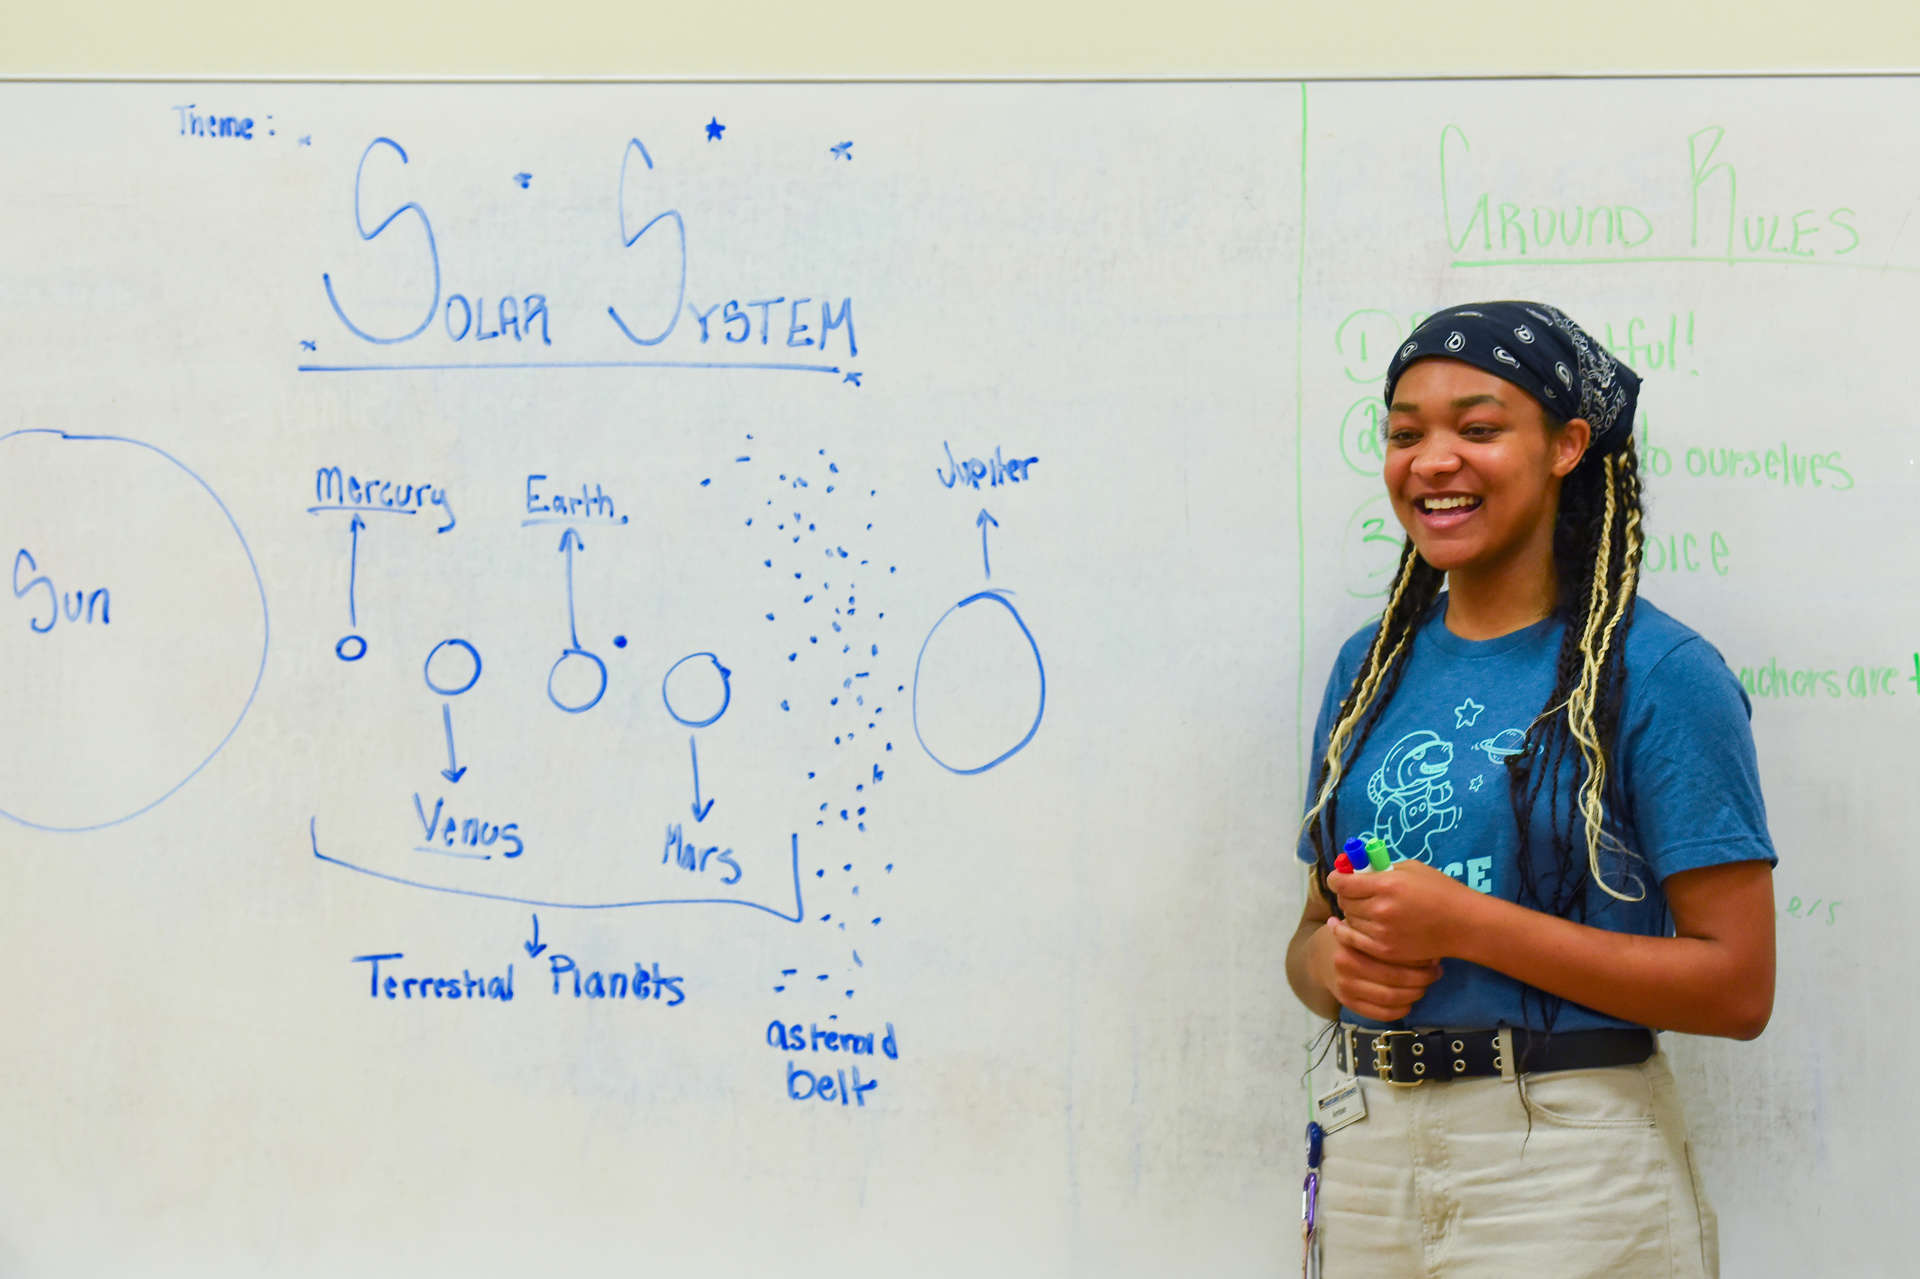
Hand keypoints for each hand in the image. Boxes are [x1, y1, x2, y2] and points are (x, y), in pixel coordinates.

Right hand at [1308, 919, 1443, 1021]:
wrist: (1320, 956)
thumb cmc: (1352, 937)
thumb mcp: (1364, 926)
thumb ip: (1388, 933)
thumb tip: (1428, 946)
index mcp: (1351, 946)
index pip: (1392, 958)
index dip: (1418, 961)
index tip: (1434, 957)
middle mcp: (1346, 968)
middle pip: (1394, 981)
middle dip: (1422, 979)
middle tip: (1436, 972)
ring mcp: (1345, 989)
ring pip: (1390, 999)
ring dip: (1414, 995)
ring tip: (1425, 986)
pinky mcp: (1349, 1004)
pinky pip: (1381, 1014)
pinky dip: (1401, 1010)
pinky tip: (1410, 1001)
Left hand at [1329, 858, 1478, 965]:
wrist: (1463, 924)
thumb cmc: (1440, 890)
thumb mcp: (1411, 868)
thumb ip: (1381, 869)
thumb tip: (1357, 870)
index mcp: (1386, 884)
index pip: (1343, 882)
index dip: (1336, 879)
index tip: (1338, 878)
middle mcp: (1380, 909)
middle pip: (1344, 901)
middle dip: (1346, 895)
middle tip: (1354, 892)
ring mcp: (1382, 932)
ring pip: (1349, 921)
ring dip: (1352, 913)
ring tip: (1364, 909)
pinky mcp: (1385, 950)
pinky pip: (1354, 941)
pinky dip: (1349, 932)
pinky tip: (1347, 926)